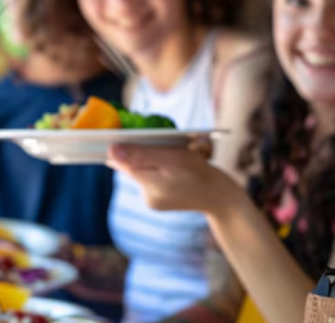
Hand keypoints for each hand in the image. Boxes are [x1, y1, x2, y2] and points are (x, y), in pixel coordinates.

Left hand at [106, 141, 236, 214]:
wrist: (222, 199)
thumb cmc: (202, 174)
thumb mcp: (174, 158)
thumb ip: (142, 155)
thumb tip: (112, 151)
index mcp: (150, 186)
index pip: (122, 163)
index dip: (118, 146)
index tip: (114, 133)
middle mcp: (148, 197)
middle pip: (133, 166)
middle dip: (142, 150)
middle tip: (159, 141)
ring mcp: (154, 201)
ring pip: (144, 170)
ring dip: (153, 157)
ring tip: (177, 154)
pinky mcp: (161, 201)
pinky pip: (153, 177)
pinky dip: (160, 167)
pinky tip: (176, 164)